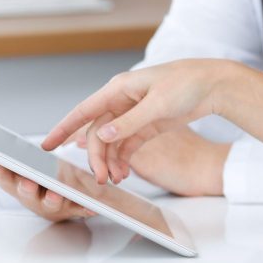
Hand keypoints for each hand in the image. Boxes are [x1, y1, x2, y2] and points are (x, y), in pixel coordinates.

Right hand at [0, 157, 97, 221]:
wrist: (51, 204)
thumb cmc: (28, 182)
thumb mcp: (5, 165)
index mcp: (14, 181)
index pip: (1, 174)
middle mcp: (30, 195)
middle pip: (24, 192)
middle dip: (24, 187)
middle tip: (26, 181)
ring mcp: (49, 203)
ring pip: (50, 202)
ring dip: (52, 199)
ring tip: (56, 194)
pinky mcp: (70, 208)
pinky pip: (79, 209)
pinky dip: (85, 209)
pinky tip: (92, 206)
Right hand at [41, 59, 238, 184]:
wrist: (216, 85)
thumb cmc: (188, 83)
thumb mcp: (158, 104)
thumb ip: (130, 122)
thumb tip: (104, 135)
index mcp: (120, 88)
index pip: (85, 110)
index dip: (64, 127)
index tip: (46, 145)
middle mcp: (124, 100)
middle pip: (99, 132)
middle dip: (97, 156)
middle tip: (101, 179)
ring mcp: (135, 113)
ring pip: (112, 141)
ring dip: (110, 160)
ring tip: (114, 179)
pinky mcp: (148, 124)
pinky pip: (128, 144)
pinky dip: (123, 159)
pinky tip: (124, 173)